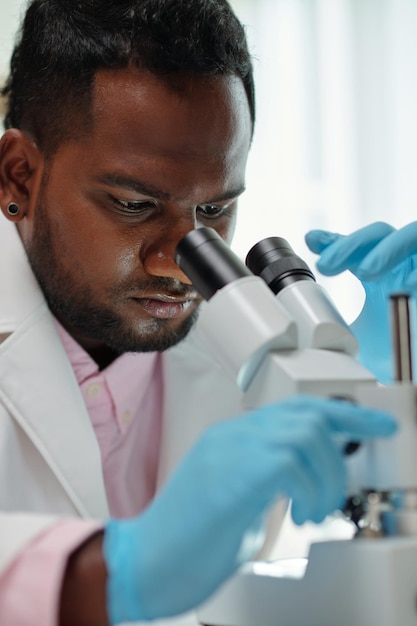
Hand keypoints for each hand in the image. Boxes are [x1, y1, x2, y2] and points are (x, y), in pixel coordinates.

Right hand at [103, 395, 395, 622]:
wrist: (144, 562)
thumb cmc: (189, 539)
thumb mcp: (239, 499)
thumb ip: (270, 481)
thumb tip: (310, 483)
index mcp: (232, 437)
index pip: (296, 410)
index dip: (343, 415)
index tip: (376, 426)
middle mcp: (232, 435)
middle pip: (308, 413)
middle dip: (347, 440)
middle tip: (350, 480)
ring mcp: (229, 450)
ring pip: (305, 435)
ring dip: (326, 478)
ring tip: (316, 511)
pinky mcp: (231, 477)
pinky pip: (289, 464)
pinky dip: (309, 492)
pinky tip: (300, 518)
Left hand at [305, 222, 416, 381]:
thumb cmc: (398, 351)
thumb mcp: (361, 342)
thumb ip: (338, 335)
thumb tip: (307, 345)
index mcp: (380, 273)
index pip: (355, 248)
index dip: (333, 240)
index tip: (310, 241)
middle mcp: (401, 264)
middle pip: (377, 235)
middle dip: (350, 244)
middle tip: (326, 265)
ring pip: (409, 236)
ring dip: (385, 250)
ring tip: (365, 271)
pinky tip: (406, 285)